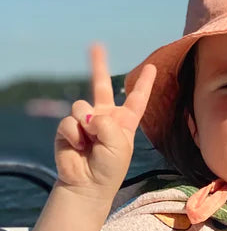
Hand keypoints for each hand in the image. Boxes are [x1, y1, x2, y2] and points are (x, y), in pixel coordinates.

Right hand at [54, 43, 155, 199]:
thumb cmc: (110, 167)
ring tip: (90, 143)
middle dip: (98, 65)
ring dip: (86, 125)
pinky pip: (69, 121)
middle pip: (102, 86)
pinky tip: (78, 147)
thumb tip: (86, 115)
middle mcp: (105, 117)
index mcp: (124, 122)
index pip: (136, 99)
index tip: (153, 67)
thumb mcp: (119, 144)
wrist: (88, 184)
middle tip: (96, 45)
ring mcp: (85, 121)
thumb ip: (107, 123)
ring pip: (81, 106)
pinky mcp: (69, 127)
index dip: (144, 84)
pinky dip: (74, 134)